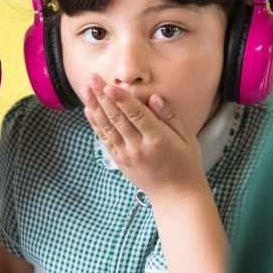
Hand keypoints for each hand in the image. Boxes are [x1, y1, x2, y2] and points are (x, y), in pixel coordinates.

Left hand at [81, 74, 208, 203]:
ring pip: (107, 127)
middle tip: (91, 77)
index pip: (137, 115)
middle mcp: (139, 147)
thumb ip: (170, 116)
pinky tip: (88, 109)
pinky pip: (104, 139)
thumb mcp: (187, 138)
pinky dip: (95, 124)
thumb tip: (154, 98)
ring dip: (94, 106)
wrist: (175, 195)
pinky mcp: (119, 161)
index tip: (109, 85)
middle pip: (117, 118)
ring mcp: (127, 155)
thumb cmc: (185, 163)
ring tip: (85, 89)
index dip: (121, 100)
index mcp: (158, 140)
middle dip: (102, 96)